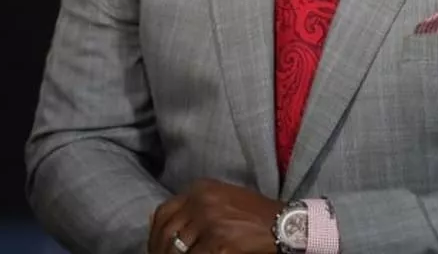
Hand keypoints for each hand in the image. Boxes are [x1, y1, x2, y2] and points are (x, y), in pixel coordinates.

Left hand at [148, 179, 283, 253]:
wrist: (283, 224)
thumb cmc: (254, 214)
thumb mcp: (222, 199)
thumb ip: (195, 206)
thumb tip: (161, 226)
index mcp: (201, 189)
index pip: (163, 212)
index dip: (154, 235)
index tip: (154, 249)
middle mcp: (202, 202)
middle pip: (168, 233)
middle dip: (160, 251)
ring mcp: (210, 222)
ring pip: (177, 250)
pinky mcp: (219, 243)